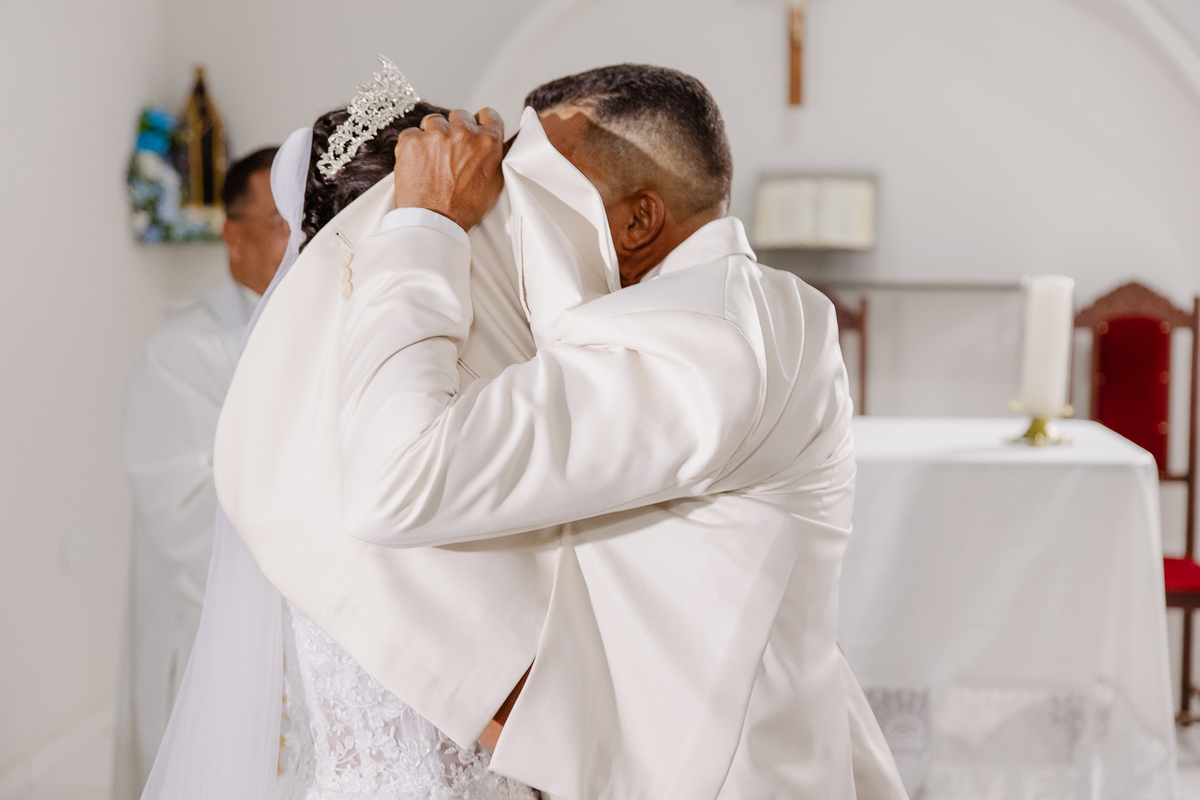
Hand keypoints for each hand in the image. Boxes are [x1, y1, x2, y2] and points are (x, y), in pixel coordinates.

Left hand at [393, 108, 504, 231]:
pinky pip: (412, 133)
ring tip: (433, 159)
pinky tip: (418, 163)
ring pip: (434, 121)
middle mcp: (463, 133)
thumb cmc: (465, 208)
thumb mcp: (495, 183)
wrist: (433, 222)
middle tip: (451, 150)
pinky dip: (413, 146)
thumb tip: (506, 140)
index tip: (475, 130)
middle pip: (460, 115)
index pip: (489, 115)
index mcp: (488, 142)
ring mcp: (436, 135)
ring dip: (434, 135)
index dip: (481, 123)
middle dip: (456, 129)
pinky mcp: (412, 141)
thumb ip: (499, 156)